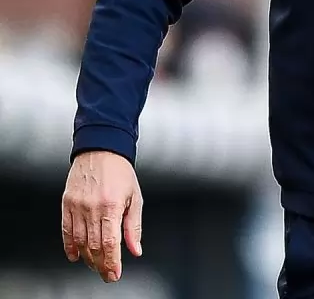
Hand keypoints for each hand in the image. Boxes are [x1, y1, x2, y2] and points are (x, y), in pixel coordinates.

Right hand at [62, 151, 142, 282]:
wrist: (101, 151)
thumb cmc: (121, 173)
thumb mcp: (136, 197)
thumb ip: (134, 226)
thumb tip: (135, 250)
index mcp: (111, 205)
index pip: (110, 242)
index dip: (112, 262)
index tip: (114, 275)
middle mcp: (92, 207)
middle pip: (93, 245)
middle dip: (100, 264)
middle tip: (107, 274)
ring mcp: (77, 206)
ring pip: (79, 241)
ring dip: (87, 257)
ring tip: (95, 265)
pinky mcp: (66, 204)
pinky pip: (65, 231)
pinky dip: (69, 246)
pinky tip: (75, 255)